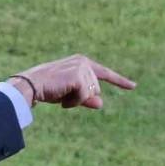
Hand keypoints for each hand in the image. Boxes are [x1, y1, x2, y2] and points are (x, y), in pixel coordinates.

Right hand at [9, 54, 136, 109]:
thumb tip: (101, 104)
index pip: (105, 73)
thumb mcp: (69, 94)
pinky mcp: (79, 76)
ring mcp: (82, 68)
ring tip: (60, 95)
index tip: (133, 86)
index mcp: (82, 62)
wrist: (31, 86)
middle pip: (96, 89)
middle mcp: (84, 62)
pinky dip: (73, 102)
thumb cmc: (47, 89)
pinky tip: (62, 99)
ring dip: (76, 100)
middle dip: (81, 98)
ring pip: (90, 94)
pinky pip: (84, 97)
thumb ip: (86, 98)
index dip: (120, 81)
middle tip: (63, 96)